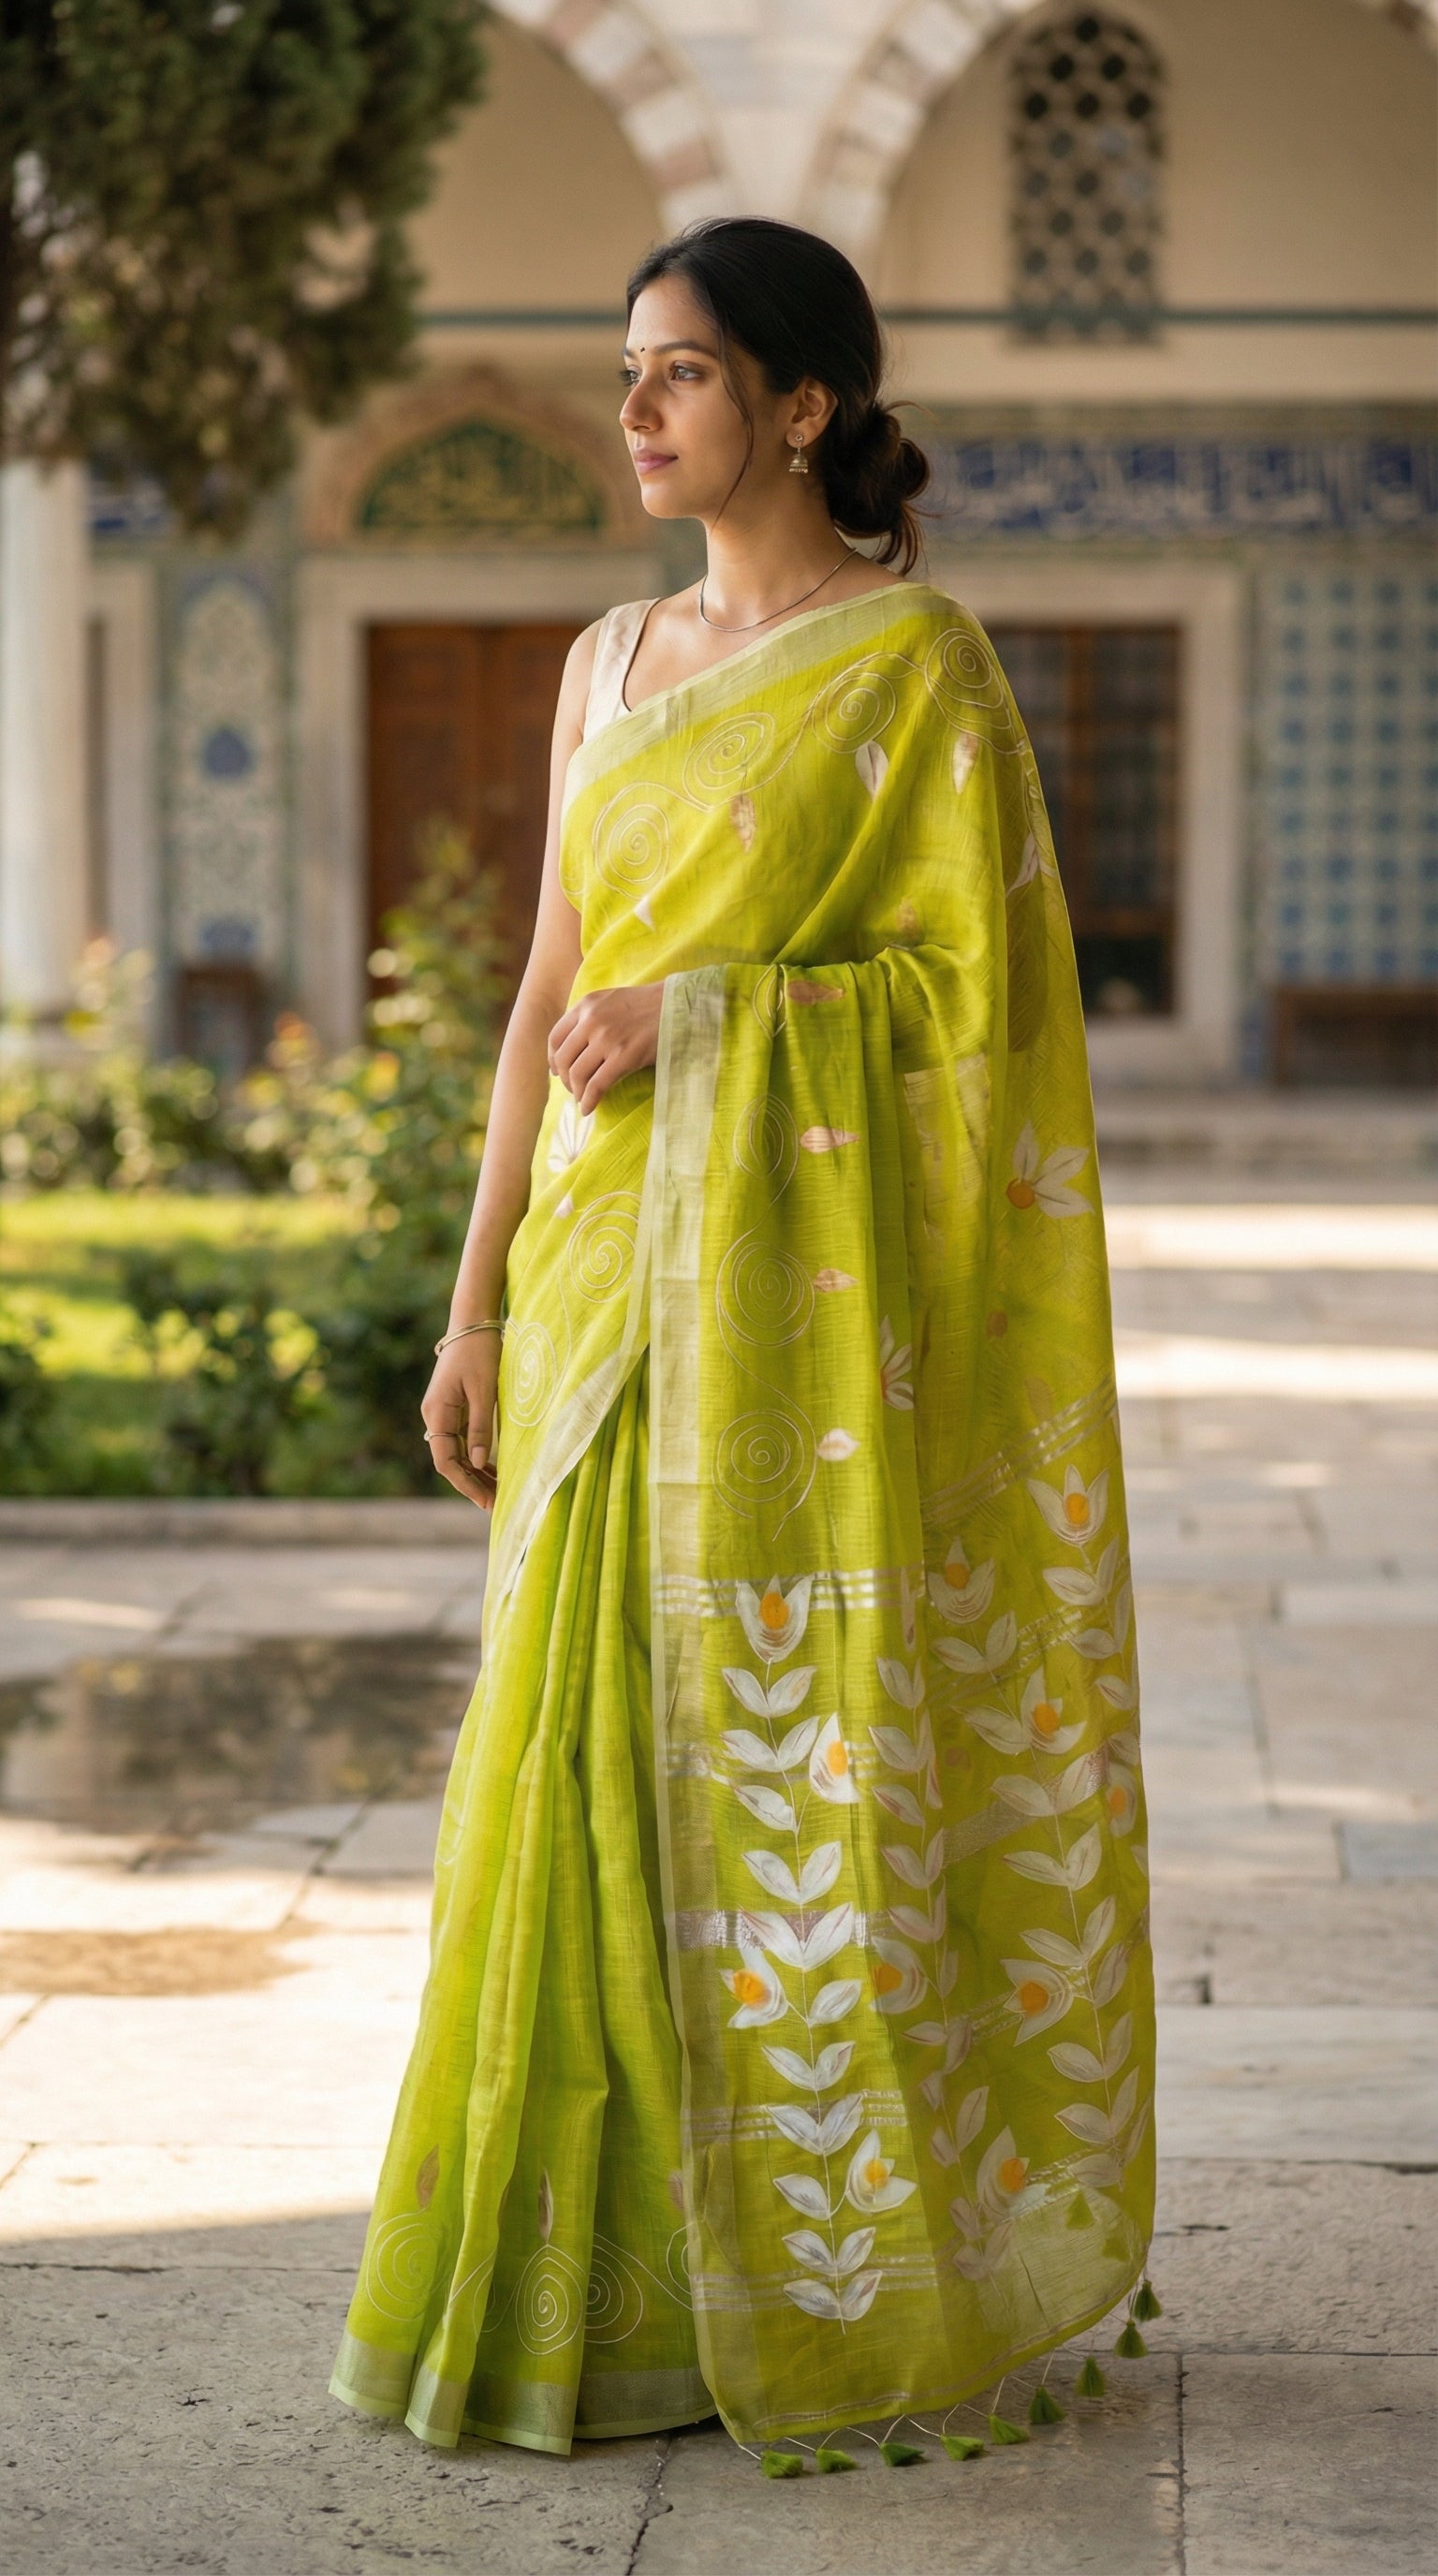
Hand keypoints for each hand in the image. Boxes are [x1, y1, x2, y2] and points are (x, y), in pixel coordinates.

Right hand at [421, 1330, 500, 1511]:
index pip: (445, 1460)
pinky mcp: (453, 1408)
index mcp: (437, 1413)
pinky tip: (493, 1469)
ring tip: (499, 1491)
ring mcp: (442, 1412)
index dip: (465, 1484)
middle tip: (497, 1504)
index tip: (485, 1501)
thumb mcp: (484, 1391)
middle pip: (450, 1460)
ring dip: (475, 1473)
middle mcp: (434, 1416)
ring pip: (456, 1453)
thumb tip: (478, 1464)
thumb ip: (480, 1428)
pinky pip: (461, 1440)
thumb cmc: (480, 1353)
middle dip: (472, 1483)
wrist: (473, 1323)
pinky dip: (476, 1456)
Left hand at [547, 982, 663, 1114]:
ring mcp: (607, 1038)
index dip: (553, 1060)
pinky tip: (589, 1108)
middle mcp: (591, 1020)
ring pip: (577, 1074)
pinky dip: (589, 1101)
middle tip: (574, 1089)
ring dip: (577, 1092)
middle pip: (563, 1059)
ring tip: (583, 1098)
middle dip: (565, 1079)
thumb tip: (574, 1048)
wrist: (679, 1005)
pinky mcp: (623, 1056)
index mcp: (586, 1005)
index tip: (558, 1072)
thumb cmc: (648, 1006)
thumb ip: (591, 1017)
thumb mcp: (612, 1000)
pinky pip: (596, 1085)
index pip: (555, 1037)